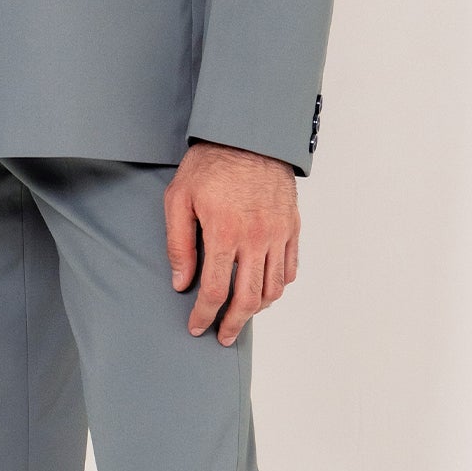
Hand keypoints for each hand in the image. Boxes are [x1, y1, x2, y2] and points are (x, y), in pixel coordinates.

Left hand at [165, 141, 299, 343]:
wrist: (249, 134)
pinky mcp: (292, 227)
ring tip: (241, 316)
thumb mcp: (179, 198)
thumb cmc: (210, 164)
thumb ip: (178, 244)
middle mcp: (256, 238)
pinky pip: (290, 269)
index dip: (204, 316)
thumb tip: (181, 282)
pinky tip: (264, 290)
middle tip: (222, 336)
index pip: (214, 291)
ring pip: (273, 289)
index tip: (197, 327)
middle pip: (248, 299)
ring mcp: (278, 234)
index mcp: (224, 233)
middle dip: (233, 325)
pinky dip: (278, 287)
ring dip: (257, 309)